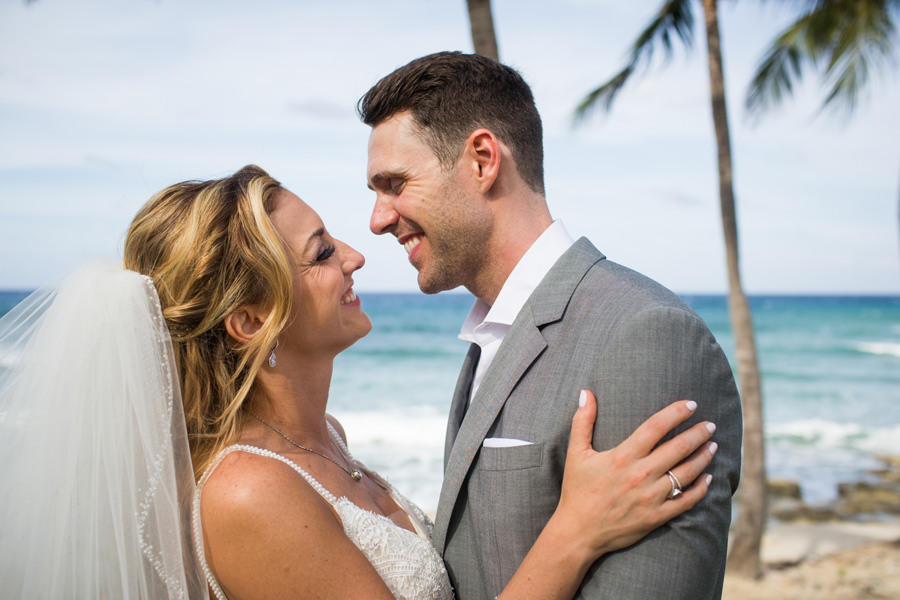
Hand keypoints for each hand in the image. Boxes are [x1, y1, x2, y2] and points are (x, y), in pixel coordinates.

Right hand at [554, 390, 716, 560]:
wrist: (578, 532)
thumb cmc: (577, 490)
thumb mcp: (575, 453)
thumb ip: (582, 421)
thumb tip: (586, 392)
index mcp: (622, 456)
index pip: (656, 427)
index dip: (676, 413)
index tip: (691, 404)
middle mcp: (640, 474)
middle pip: (678, 448)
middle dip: (699, 433)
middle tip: (710, 424)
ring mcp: (650, 497)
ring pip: (686, 473)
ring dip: (703, 457)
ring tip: (713, 445)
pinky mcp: (656, 517)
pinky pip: (686, 501)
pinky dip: (701, 489)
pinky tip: (708, 478)